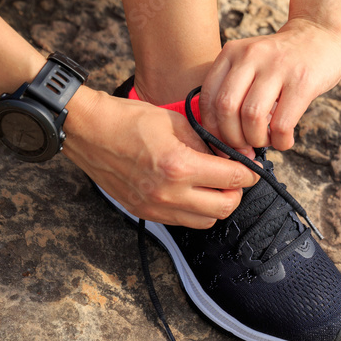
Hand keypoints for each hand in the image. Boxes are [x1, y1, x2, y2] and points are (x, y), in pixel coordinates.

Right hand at [62, 88, 259, 228]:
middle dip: (236, 192)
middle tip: (235, 177)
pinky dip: (195, 210)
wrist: (88, 131)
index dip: (249, 173)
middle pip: (224, 208)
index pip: (232, 179)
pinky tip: (193, 191)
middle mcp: (169, 193)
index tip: (251, 167)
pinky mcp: (144, 212)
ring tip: (214, 185)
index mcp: (180, 166)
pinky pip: (183, 221)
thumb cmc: (130, 119)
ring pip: (206, 221)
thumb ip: (209, 142)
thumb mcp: (177, 122)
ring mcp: (155, 207)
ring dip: (216, 205)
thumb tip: (237, 155)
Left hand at [199, 18, 340, 150]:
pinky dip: (280, 141)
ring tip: (266, 141)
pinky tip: (284, 140)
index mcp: (232, 52)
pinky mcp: (302, 81)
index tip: (224, 144)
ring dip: (256, 140)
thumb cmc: (282, 60)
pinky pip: (282, 123)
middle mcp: (251, 56)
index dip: (213, 129)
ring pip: (252, 116)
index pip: (209, 98)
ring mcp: (278, 67)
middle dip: (233, 138)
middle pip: (226, 108)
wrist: (320, 34)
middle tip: (245, 146)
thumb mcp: (250, 61)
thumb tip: (222, 136)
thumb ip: (233, 88)